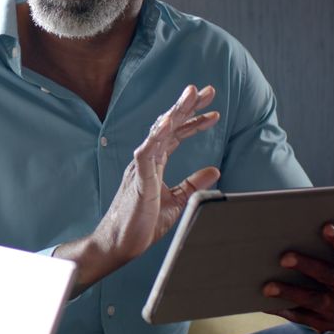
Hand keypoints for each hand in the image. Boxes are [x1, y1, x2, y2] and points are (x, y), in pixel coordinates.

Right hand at [94, 85, 220, 264]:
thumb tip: (214, 169)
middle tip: (208, 90)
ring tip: (191, 94)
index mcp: (154, 164)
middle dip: (188, 107)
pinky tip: (167, 122)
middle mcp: (146, 160)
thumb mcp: (177, 201)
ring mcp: (140, 168)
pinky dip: (156, 137)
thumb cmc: (141, 223)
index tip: (213, 112)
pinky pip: (145, 154)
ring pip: (159, 133)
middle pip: (169, 126)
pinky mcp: (137, 180)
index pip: (176, 136)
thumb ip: (193, 184)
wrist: (118, 244)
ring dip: (176, 112)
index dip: (194, 122)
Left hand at [263, 223, 333, 332]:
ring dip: (289, 292)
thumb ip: (330, 240)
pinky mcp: (324, 325)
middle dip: (307, 266)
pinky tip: (263, 302)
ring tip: (267, 286)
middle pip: (330, 276)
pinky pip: (300, 317)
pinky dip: (281, 309)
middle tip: (284, 257)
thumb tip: (302, 213)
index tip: (326, 226)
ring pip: (313, 300)